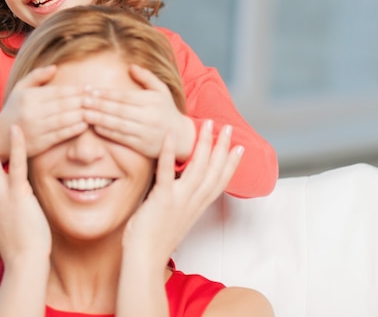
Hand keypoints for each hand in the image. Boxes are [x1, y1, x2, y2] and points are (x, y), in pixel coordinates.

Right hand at [0, 65, 87, 159]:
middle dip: (83, 100)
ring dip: (81, 114)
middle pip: (63, 105)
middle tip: (98, 98)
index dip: (76, 90)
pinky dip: (74, 129)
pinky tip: (85, 125)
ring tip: (95, 110)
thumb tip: (55, 67)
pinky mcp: (39, 143)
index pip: (58, 92)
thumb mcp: (20, 89)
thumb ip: (37, 76)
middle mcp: (31, 112)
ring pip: (64, 119)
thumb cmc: (13, 110)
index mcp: (28, 97)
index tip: (90, 88)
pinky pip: (60, 135)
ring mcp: (35, 128)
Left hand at [81, 64, 195, 160]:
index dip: (106, 94)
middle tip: (83, 100)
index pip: (125, 96)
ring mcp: (146, 132)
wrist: (181, 137)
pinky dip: (108, 133)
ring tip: (84, 114)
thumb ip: (147, 77)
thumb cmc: (166, 110)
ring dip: (99, 119)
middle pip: (119, 110)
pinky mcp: (143, 146)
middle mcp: (150, 116)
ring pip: (118, 125)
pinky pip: (122, 139)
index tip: (90, 90)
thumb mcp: (161, 90)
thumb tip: (131, 66)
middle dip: (99, 105)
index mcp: (153, 101)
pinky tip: (95, 127)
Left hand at [121, 120, 241, 271]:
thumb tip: (179, 187)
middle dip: (222, 147)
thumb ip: (181, 201)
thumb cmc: (153, 239)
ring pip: (198, 168)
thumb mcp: (175, 217)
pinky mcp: (162, 199)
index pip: (219, 181)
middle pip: (213, 171)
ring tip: (207, 125)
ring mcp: (179, 200)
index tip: (239, 147)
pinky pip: (167, 172)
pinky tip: (170, 135)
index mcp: (197, 207)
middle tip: (227, 127)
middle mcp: (192, 202)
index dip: (231, 164)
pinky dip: (169, 153)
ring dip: (204, 144)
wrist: (144, 258)